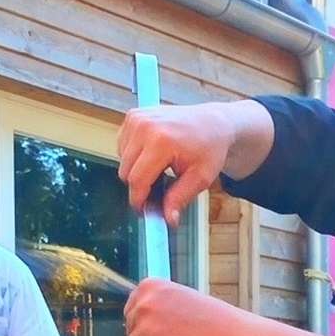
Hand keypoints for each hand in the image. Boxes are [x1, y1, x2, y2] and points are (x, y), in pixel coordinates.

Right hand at [118, 102, 235, 225]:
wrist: (213, 123)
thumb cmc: (209, 148)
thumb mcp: (200, 178)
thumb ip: (180, 199)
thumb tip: (168, 220)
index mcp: (161, 141)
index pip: (137, 179)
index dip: (139, 199)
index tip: (143, 211)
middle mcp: (144, 126)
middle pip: (126, 171)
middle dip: (139, 186)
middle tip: (158, 192)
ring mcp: (136, 118)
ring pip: (122, 159)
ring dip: (137, 170)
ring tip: (161, 170)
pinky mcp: (133, 115)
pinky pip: (123, 146)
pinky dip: (134, 156)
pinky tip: (153, 156)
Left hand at [125, 279, 249, 335]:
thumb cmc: (215, 324)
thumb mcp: (183, 300)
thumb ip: (159, 307)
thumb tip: (140, 325)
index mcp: (151, 287)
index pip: (131, 308)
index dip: (145, 324)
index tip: (161, 330)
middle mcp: (145, 305)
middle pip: (130, 329)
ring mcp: (146, 329)